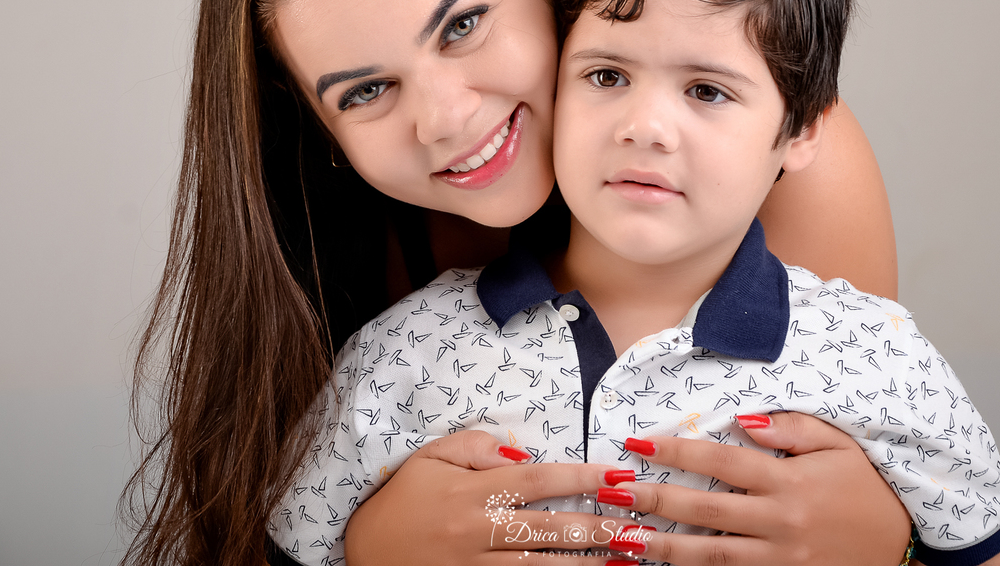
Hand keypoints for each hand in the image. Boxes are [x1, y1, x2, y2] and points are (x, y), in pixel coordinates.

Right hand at [343, 430, 633, 565]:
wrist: (359, 550)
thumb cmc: (401, 498)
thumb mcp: (430, 458)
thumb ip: (476, 447)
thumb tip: (524, 454)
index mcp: (471, 492)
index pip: (538, 481)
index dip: (581, 478)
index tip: (618, 477)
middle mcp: (476, 530)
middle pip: (549, 529)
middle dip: (599, 528)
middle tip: (640, 527)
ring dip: (587, 563)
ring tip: (627, 559)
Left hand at [603, 411, 911, 565]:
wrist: (904, 545)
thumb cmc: (866, 487)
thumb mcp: (838, 446)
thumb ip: (791, 428)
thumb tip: (744, 420)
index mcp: (789, 482)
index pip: (721, 463)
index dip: (676, 453)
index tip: (638, 444)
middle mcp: (780, 522)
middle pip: (704, 511)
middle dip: (653, 501)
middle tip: (612, 491)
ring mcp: (779, 559)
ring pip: (708, 556)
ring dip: (660, 547)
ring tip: (620, 538)